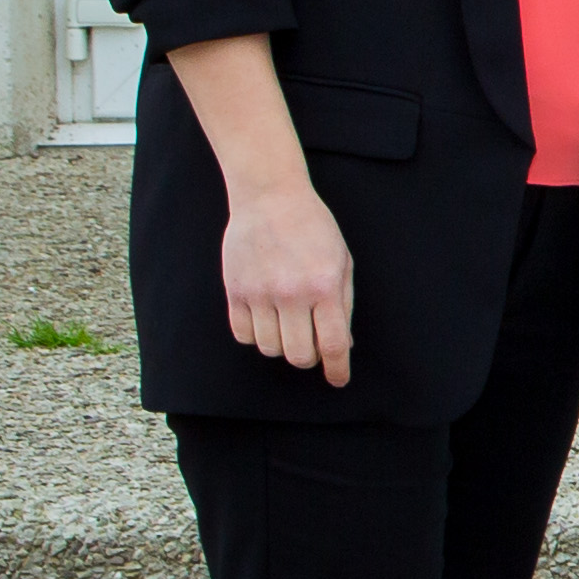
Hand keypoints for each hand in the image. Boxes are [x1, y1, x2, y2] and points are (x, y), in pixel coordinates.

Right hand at [219, 183, 355, 385]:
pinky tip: (265, 318)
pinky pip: (243, 334)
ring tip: (288, 323)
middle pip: (298, 355)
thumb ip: (343, 305)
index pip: (332, 344)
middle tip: (312, 344)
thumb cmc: (313, 229)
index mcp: (324, 287)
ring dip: (282, 345)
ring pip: (269, 348)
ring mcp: (259, 292)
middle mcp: (291, 293)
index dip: (338, 369)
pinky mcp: (235, 290)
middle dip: (309, 357)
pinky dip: (255, 335)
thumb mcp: (341, 262)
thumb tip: (343, 346)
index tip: (339, 380)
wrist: (270, 198)